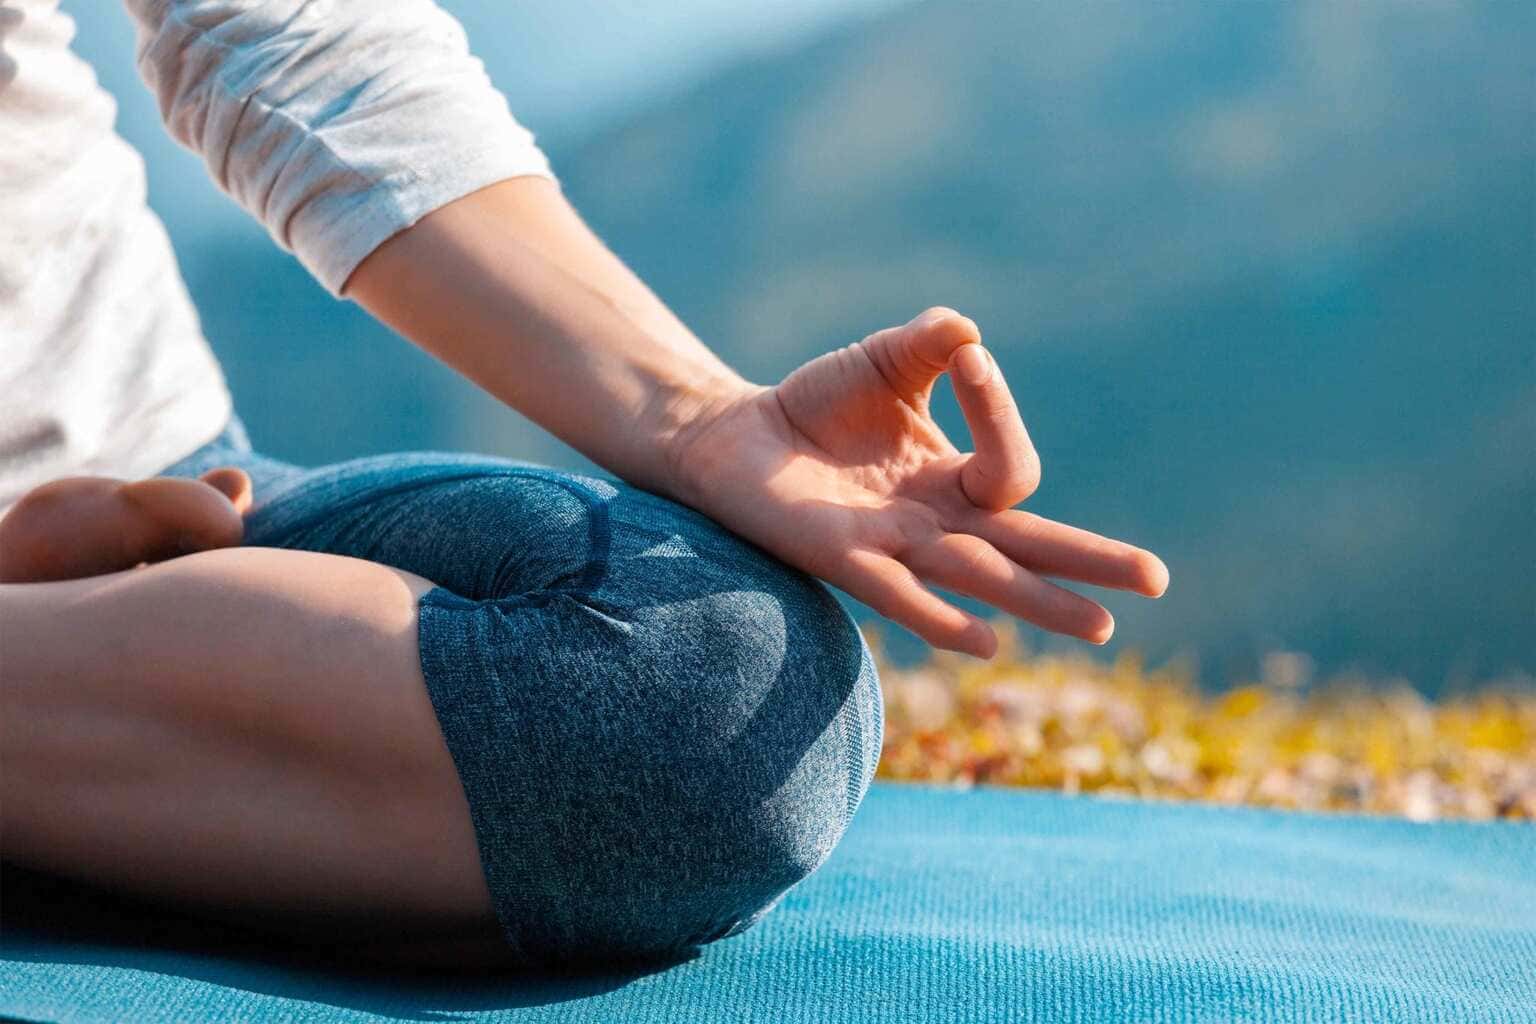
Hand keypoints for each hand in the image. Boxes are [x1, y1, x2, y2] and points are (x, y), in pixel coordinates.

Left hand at [666, 307, 1167, 657]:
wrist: (735, 436)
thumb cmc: (816, 407)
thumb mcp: (883, 361)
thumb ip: (929, 343)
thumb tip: (967, 332)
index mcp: (952, 481)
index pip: (1012, 468)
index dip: (999, 410)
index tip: (965, 359)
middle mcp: (935, 523)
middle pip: (1028, 547)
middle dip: (1091, 562)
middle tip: (1156, 580)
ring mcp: (894, 547)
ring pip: (980, 579)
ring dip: (1039, 601)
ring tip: (1100, 625)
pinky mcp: (841, 559)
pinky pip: (899, 595)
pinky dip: (940, 617)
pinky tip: (986, 640)